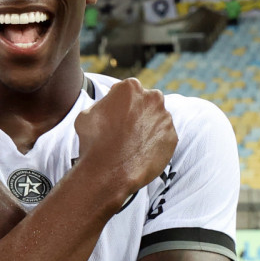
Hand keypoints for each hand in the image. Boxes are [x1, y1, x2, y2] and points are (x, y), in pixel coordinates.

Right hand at [74, 78, 176, 200]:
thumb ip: (103, 103)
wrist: (109, 173)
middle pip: (146, 101)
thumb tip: (109, 104)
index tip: (115, 116)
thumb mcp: (87, 114)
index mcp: (131, 87)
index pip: (127, 91)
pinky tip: (141, 152)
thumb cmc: (94, 142)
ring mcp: (165, 118)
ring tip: (132, 143)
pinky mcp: (172, 137)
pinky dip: (155, 143)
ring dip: (148, 127)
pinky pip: (164, 137)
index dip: (120, 104)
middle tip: (126, 129)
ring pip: (157, 119)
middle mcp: (152, 98)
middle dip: (138, 112)